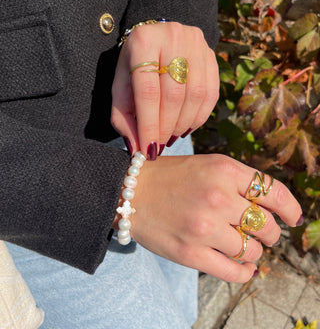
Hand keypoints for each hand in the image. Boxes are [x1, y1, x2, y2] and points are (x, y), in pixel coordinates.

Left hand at [111, 22, 218, 158]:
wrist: (155, 39)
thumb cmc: (134, 67)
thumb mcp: (121, 87)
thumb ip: (124, 117)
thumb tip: (137, 150)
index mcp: (143, 42)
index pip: (148, 91)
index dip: (149, 124)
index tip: (148, 150)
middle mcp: (172, 36)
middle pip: (174, 94)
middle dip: (166, 127)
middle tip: (159, 146)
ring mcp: (195, 43)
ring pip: (195, 95)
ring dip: (183, 124)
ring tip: (170, 136)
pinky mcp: (211, 53)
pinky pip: (210, 92)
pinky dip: (199, 116)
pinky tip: (186, 126)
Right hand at [127, 154, 301, 282]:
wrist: (129, 192)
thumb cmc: (171, 177)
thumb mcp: (208, 165)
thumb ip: (239, 182)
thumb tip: (274, 210)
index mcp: (224, 170)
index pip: (274, 192)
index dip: (290, 208)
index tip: (292, 217)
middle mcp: (218, 197)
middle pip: (267, 225)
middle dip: (269, 231)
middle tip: (259, 231)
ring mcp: (205, 227)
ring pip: (253, 250)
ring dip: (254, 251)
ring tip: (243, 246)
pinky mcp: (192, 254)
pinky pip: (234, 271)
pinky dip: (244, 272)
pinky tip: (243, 268)